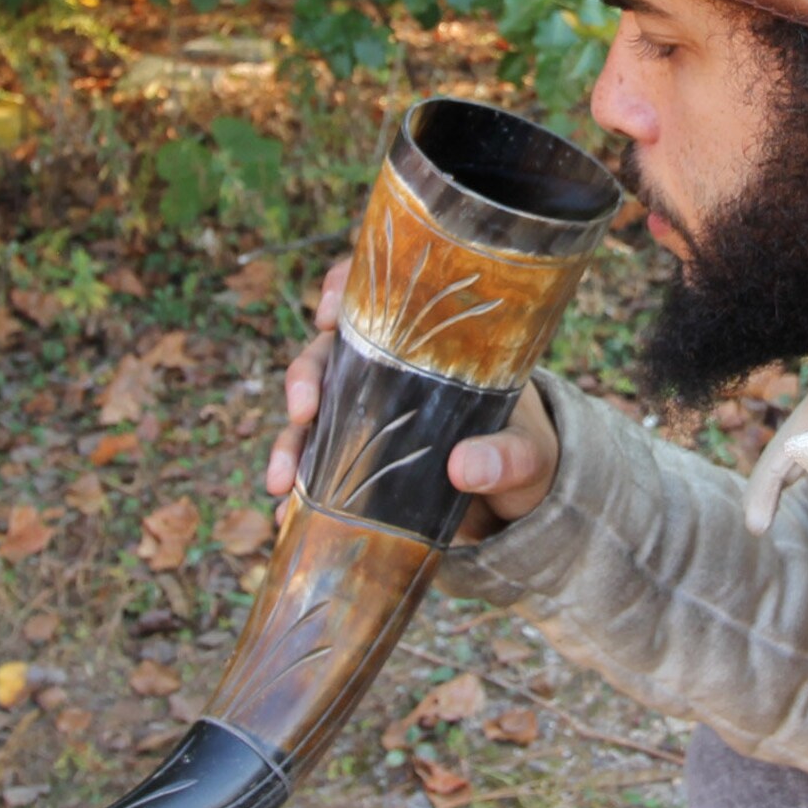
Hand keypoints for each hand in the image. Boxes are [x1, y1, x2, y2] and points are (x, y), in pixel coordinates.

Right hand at [265, 259, 559, 539]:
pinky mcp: (356, 464)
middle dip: (302, 378)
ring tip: (280, 484)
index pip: (372, 296)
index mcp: (424, 346)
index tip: (328, 311)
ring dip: (287, 445)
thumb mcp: (527, 450)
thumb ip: (507, 455)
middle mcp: (384, 374)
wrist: (520, 500)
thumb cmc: (526, 450)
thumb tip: (464, 468)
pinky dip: (297, 494)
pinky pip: (315, 471)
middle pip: (325, 355)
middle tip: (302, 409)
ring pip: (309, 417)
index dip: (339, 290)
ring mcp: (364, 419)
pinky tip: (285, 517)